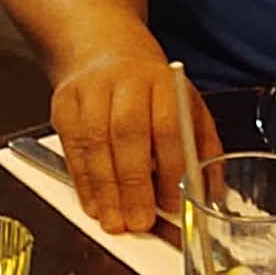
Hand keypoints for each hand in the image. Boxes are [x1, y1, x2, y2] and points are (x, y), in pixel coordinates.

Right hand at [50, 43, 213, 236]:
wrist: (107, 53)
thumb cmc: (154, 91)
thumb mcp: (189, 108)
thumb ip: (201, 149)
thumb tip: (210, 195)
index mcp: (164, 83)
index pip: (168, 127)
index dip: (169, 170)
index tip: (171, 204)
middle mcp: (126, 82)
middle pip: (127, 134)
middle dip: (133, 185)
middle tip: (139, 221)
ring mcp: (91, 91)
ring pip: (95, 144)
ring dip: (105, 189)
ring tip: (115, 221)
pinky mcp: (65, 104)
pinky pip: (72, 148)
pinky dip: (83, 182)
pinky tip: (94, 204)